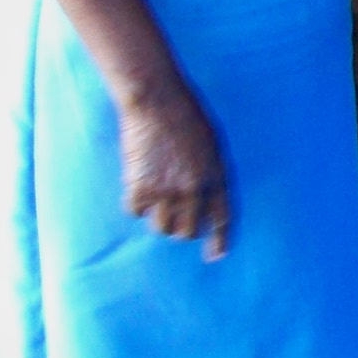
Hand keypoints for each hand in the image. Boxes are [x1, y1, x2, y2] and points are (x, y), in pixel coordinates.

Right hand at [118, 81, 231, 258]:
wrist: (156, 101)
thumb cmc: (187, 115)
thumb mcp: (212, 143)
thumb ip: (210, 172)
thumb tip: (203, 198)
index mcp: (215, 177)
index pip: (221, 219)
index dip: (219, 240)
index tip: (215, 256)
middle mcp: (192, 190)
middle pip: (187, 231)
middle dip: (183, 228)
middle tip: (176, 216)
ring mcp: (165, 192)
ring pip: (161, 227)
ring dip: (160, 218)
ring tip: (157, 199)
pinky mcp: (139, 189)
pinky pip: (136, 212)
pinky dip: (137, 204)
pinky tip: (139, 186)